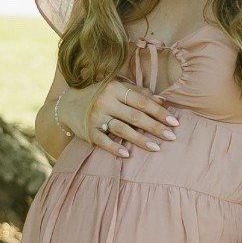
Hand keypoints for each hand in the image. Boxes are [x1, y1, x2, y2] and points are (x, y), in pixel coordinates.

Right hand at [60, 80, 178, 156]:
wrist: (67, 104)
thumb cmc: (99, 94)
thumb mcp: (117, 87)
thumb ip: (139, 93)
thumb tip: (163, 100)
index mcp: (115, 88)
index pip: (142, 101)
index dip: (159, 112)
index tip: (174, 122)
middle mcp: (105, 101)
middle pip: (135, 116)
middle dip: (155, 127)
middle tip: (172, 136)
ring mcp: (96, 117)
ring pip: (122, 129)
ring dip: (140, 139)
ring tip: (157, 148)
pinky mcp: (88, 131)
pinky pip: (103, 141)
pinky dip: (114, 148)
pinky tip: (126, 155)